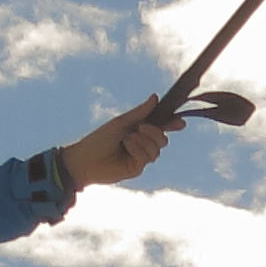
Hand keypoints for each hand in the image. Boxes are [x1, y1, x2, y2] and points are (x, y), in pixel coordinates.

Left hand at [59, 101, 173, 191]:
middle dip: (156, 132)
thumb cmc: (99, 139)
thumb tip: (155, 97)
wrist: (85, 159)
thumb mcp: (121, 122)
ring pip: (156, 149)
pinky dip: (138, 148)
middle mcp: (141, 144)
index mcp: (138, 131)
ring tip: (127, 138)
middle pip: (162, 139)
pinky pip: (147, 157)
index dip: (172, 124)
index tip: (180, 122)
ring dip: (144, 140)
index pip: (160, 127)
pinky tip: (126, 146)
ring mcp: (139, 157)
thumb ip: (140, 112)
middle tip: (141, 128)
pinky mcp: (136, 168)